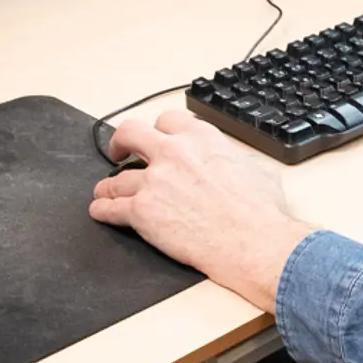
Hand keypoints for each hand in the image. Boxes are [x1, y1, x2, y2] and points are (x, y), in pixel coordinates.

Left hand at [90, 107, 311, 311]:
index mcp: (202, 137)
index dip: (158, 130)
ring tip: (105, 191)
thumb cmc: (262, 212)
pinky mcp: (142, 212)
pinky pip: (110, 208)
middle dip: (121, 142)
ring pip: (116, 178)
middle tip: (120, 152)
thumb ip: (236, 159)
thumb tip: (238, 164)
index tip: (155, 137)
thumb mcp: (257, 169)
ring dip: (109, 186)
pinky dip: (102, 210)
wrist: (253, 243)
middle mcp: (174, 152)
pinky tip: (101, 211)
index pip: (167, 119)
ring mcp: (155, 181)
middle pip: (130, 133)